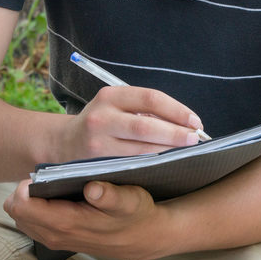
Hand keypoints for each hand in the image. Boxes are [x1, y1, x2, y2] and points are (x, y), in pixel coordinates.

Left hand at [3, 179, 173, 259]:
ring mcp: (54, 240)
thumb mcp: (130, 200)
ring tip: (49, 188)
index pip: (22, 206)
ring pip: (21, 218)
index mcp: (66, 223)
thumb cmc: (136, 213)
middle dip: (23, 192)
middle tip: (44, 179)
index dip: (24, 187)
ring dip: (28, 201)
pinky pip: (31, 224)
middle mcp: (55, 235)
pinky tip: (54, 199)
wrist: (145, 238)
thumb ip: (110, 195)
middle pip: (15, 212)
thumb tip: (92, 189)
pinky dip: (34, 210)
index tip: (41, 176)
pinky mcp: (58, 240)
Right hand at [50, 85, 204, 162]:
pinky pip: (132, 163)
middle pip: (147, 126)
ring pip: (142, 149)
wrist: (65, 143)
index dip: (177, 110)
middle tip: (195, 139)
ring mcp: (98, 141)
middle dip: (176, 134)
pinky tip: (166, 163)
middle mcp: (101, 117)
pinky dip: (153, 163)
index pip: (150, 98)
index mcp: (110, 96)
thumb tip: (186, 123)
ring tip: (186, 152)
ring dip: (168, 151)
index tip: (195, 121)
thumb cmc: (102, 123)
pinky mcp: (97, 162)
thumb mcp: (116, 107)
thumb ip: (145, 110)